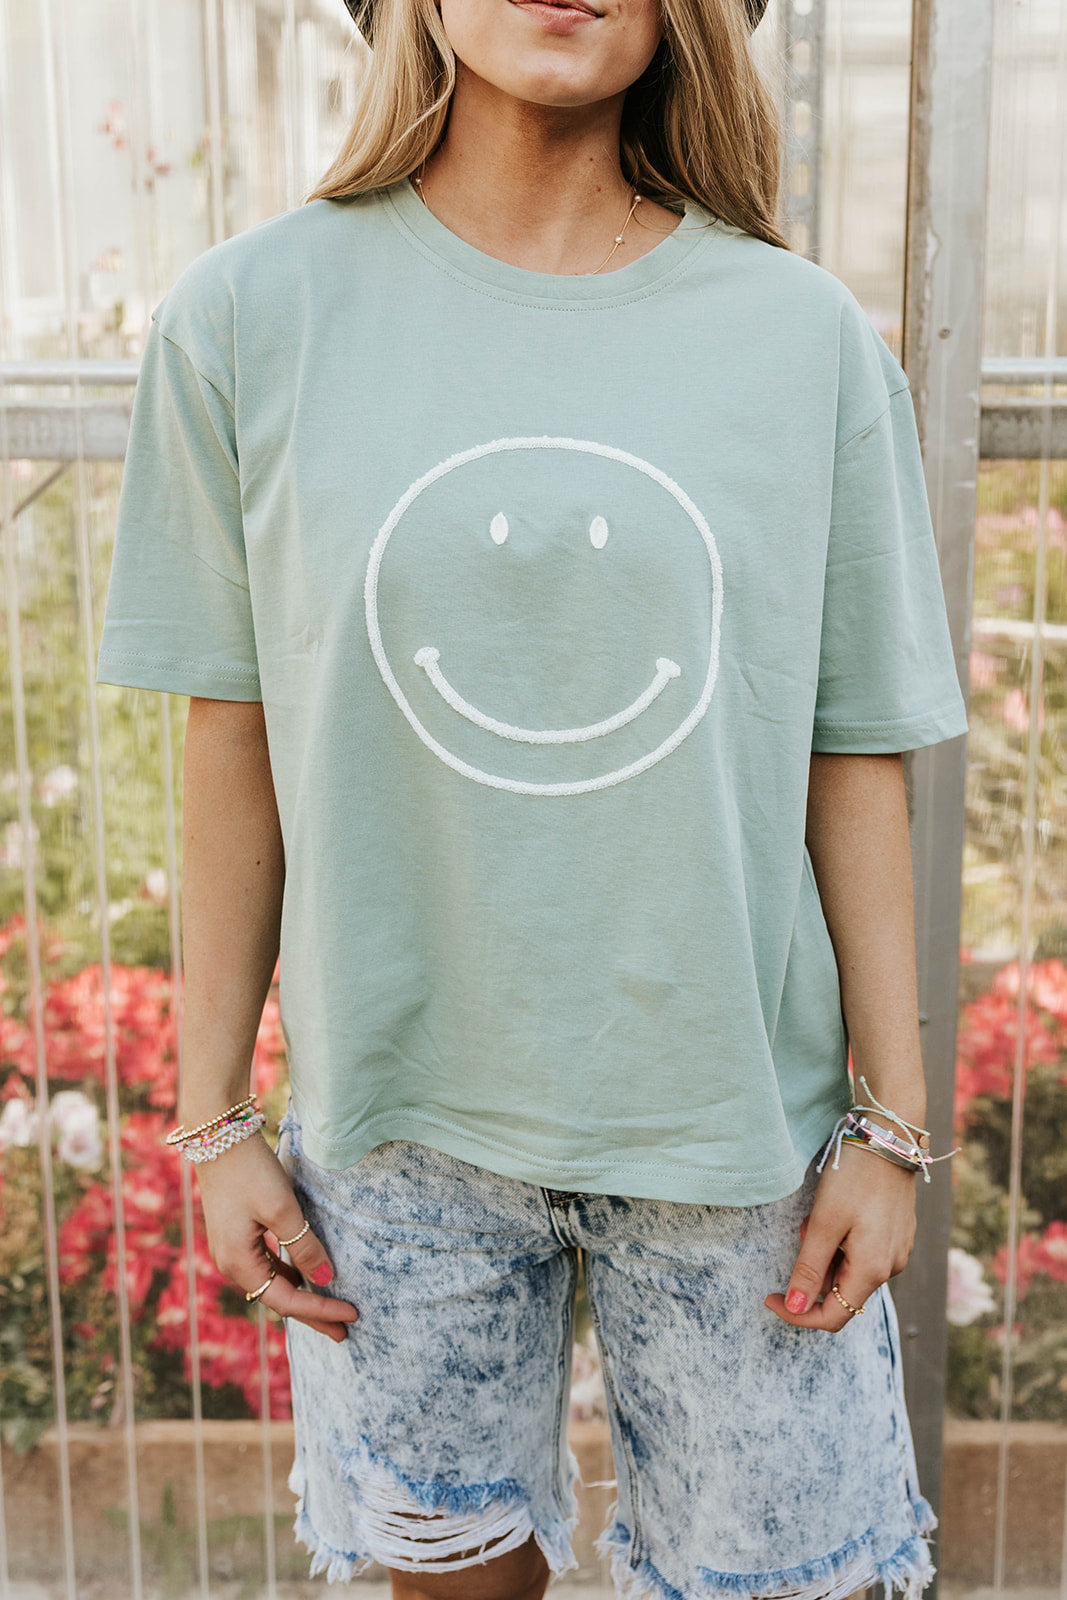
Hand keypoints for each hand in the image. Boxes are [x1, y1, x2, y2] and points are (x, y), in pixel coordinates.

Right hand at [194, 1133, 358, 1341]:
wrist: (218, 1136)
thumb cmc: (250, 1171)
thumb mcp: (282, 1210)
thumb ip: (304, 1247)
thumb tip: (326, 1279)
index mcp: (239, 1264)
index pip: (287, 1301)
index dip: (320, 1311)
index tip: (352, 1316)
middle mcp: (231, 1263)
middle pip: (278, 1299)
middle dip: (312, 1314)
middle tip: (344, 1331)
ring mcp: (232, 1249)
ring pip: (273, 1283)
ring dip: (302, 1295)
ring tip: (330, 1308)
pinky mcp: (237, 1234)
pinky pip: (267, 1265)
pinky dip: (289, 1275)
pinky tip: (306, 1276)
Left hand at [763, 1141, 916, 1330]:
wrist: (888, 1139)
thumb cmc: (854, 1178)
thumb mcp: (823, 1223)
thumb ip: (809, 1269)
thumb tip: (796, 1308)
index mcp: (873, 1270)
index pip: (833, 1317)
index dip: (799, 1313)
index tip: (770, 1297)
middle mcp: (891, 1267)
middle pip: (841, 1290)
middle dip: (813, 1267)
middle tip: (804, 1227)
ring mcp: (897, 1251)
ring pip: (849, 1269)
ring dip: (827, 1251)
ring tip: (821, 1214)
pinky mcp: (897, 1235)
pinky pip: (862, 1252)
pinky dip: (842, 1241)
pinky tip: (838, 1211)